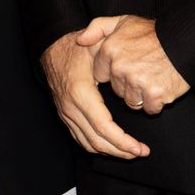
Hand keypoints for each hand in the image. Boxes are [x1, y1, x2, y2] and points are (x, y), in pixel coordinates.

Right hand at [41, 31, 149, 158]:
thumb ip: (111, 47)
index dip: (122, 141)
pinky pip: (80, 139)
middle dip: (121, 151)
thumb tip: (125, 62)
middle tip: (141, 152)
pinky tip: (113, 147)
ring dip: (111, 152)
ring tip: (131, 152)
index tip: (139, 147)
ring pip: (88, 144)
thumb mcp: (96, 42)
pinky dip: (97, 147)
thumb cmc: (77, 48)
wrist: (52, 50)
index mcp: (81, 92)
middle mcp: (71, 108)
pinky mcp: (65, 116)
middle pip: (96, 141)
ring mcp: (66, 114)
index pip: (103, 126)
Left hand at [77, 15, 189, 114]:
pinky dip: (156, 102)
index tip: (127, 62)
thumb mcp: (123, 21)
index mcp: (109, 49)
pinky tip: (162, 85)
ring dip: (142, 94)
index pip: (100, 74)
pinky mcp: (153, 95)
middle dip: (128, 84)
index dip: (113, 71)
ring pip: (131, 101)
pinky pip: (148, 109)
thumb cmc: (153, 33)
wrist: (185, 40)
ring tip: (153, 76)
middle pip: (116, 90)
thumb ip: (98, 28)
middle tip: (143, 68)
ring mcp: (136, 82)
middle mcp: (120, 67)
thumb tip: (79, 41)